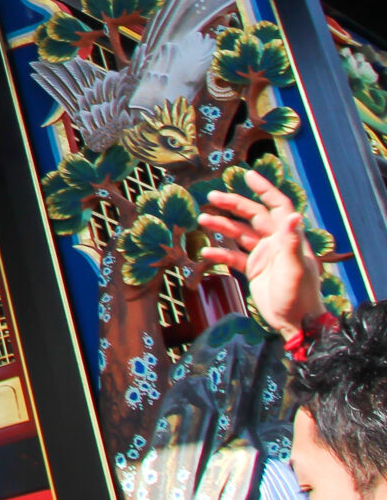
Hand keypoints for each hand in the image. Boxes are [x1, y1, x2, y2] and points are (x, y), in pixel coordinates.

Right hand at [200, 168, 323, 334]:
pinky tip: (205, 252)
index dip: (265, 190)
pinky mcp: (254, 269)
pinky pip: (234, 255)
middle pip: (254, 216)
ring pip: (240, 234)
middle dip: (234, 205)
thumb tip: (294, 215)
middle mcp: (276, 243)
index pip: (278, 207)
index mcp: (289, 239)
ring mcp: (264, 255)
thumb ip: (291, 242)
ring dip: (222, 226)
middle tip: (212, 197)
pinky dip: (220, 252)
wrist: (295, 324)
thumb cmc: (298, 297)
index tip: (248, 175)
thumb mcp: (294, 270)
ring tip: (202, 220)